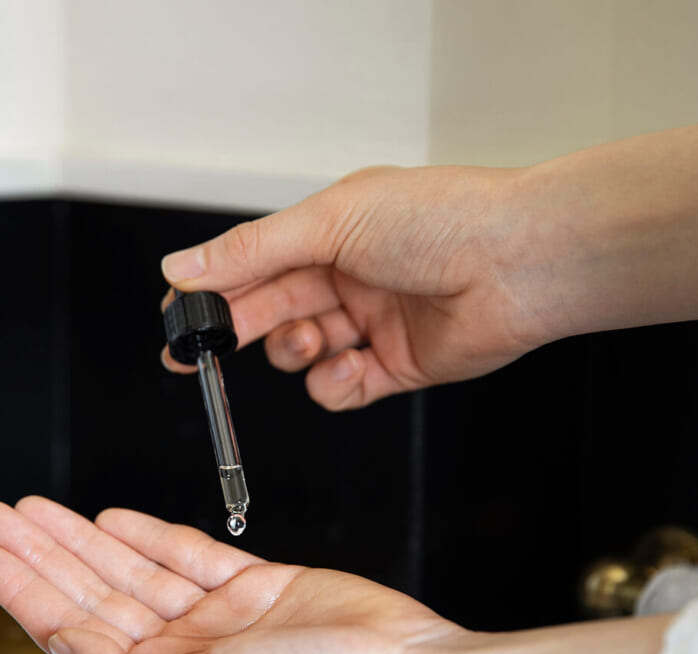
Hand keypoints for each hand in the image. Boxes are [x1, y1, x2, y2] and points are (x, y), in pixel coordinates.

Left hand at [0, 496, 458, 653]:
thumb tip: (64, 649)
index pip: (71, 630)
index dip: (23, 590)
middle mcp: (183, 653)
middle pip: (93, 591)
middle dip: (41, 551)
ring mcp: (218, 618)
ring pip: (132, 566)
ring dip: (83, 535)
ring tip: (38, 508)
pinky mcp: (256, 586)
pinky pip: (187, 553)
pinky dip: (149, 532)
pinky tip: (113, 518)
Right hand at [161, 165, 538, 410]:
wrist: (520, 263)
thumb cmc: (440, 220)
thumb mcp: (330, 222)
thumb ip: (252, 251)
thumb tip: (181, 266)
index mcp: (330, 232)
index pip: (253, 265)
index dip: (211, 293)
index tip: (177, 320)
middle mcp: (348, 276)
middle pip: (269, 312)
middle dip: (235, 332)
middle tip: (200, 353)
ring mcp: (370, 324)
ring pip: (300, 354)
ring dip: (294, 352)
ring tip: (314, 339)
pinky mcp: (395, 368)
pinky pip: (341, 389)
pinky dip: (335, 384)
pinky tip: (350, 365)